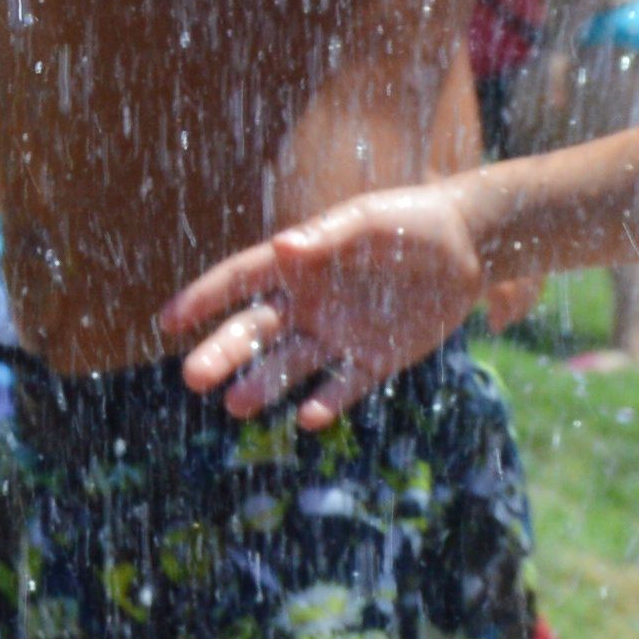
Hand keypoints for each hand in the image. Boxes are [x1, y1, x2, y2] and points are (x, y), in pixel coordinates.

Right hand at [157, 183, 490, 425]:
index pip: (240, 280)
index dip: (204, 298)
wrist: (470, 246)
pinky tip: (309, 417)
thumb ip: (328, 236)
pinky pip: (343, 386)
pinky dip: (326, 403)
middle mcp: (308, 303)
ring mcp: (337, 335)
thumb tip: (283, 248)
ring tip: (237, 405)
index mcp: (298, 264)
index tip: (168, 320)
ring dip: (264, 384)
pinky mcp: (373, 360)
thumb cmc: (410, 220)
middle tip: (193, 377)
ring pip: (291, 365)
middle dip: (223, 353)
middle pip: (255, 332)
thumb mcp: (370, 221)